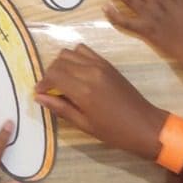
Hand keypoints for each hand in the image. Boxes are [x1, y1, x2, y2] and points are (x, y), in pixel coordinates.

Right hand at [35, 44, 165, 160]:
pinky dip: (75, 57)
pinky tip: (76, 72)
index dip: (43, 83)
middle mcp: (90, 72)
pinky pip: (84, 50)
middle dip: (50, 73)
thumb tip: (39, 97)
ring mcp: (99, 64)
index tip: (40, 93)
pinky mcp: (107, 63)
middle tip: (50, 89)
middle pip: (59, 61)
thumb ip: (61, 108)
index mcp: (83, 90)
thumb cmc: (113, 132)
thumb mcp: (84, 124)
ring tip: (62, 80)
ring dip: (61, 63)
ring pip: (70, 52)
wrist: (144, 124)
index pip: (53, 75)